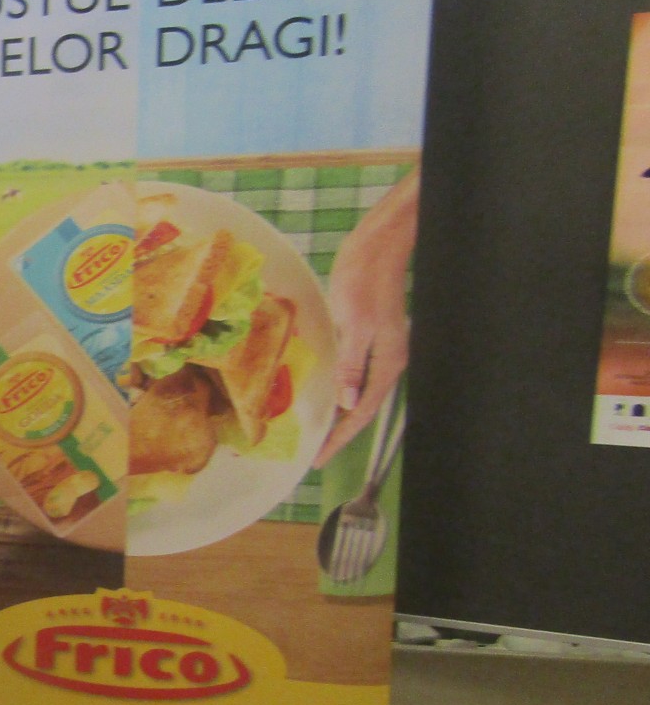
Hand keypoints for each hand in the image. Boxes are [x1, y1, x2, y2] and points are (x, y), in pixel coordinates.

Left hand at [315, 169, 419, 467]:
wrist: (376, 247)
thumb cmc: (364, 280)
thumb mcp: (354, 324)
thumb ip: (352, 365)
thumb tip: (347, 403)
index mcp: (387, 361)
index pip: (362, 411)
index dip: (341, 437)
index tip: (320, 458)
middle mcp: (388, 360)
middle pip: (363, 407)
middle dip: (341, 432)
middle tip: (317, 453)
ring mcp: (380, 348)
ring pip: (359, 392)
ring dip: (341, 413)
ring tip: (320, 432)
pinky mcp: (369, 336)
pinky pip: (355, 374)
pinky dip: (341, 389)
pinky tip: (327, 394)